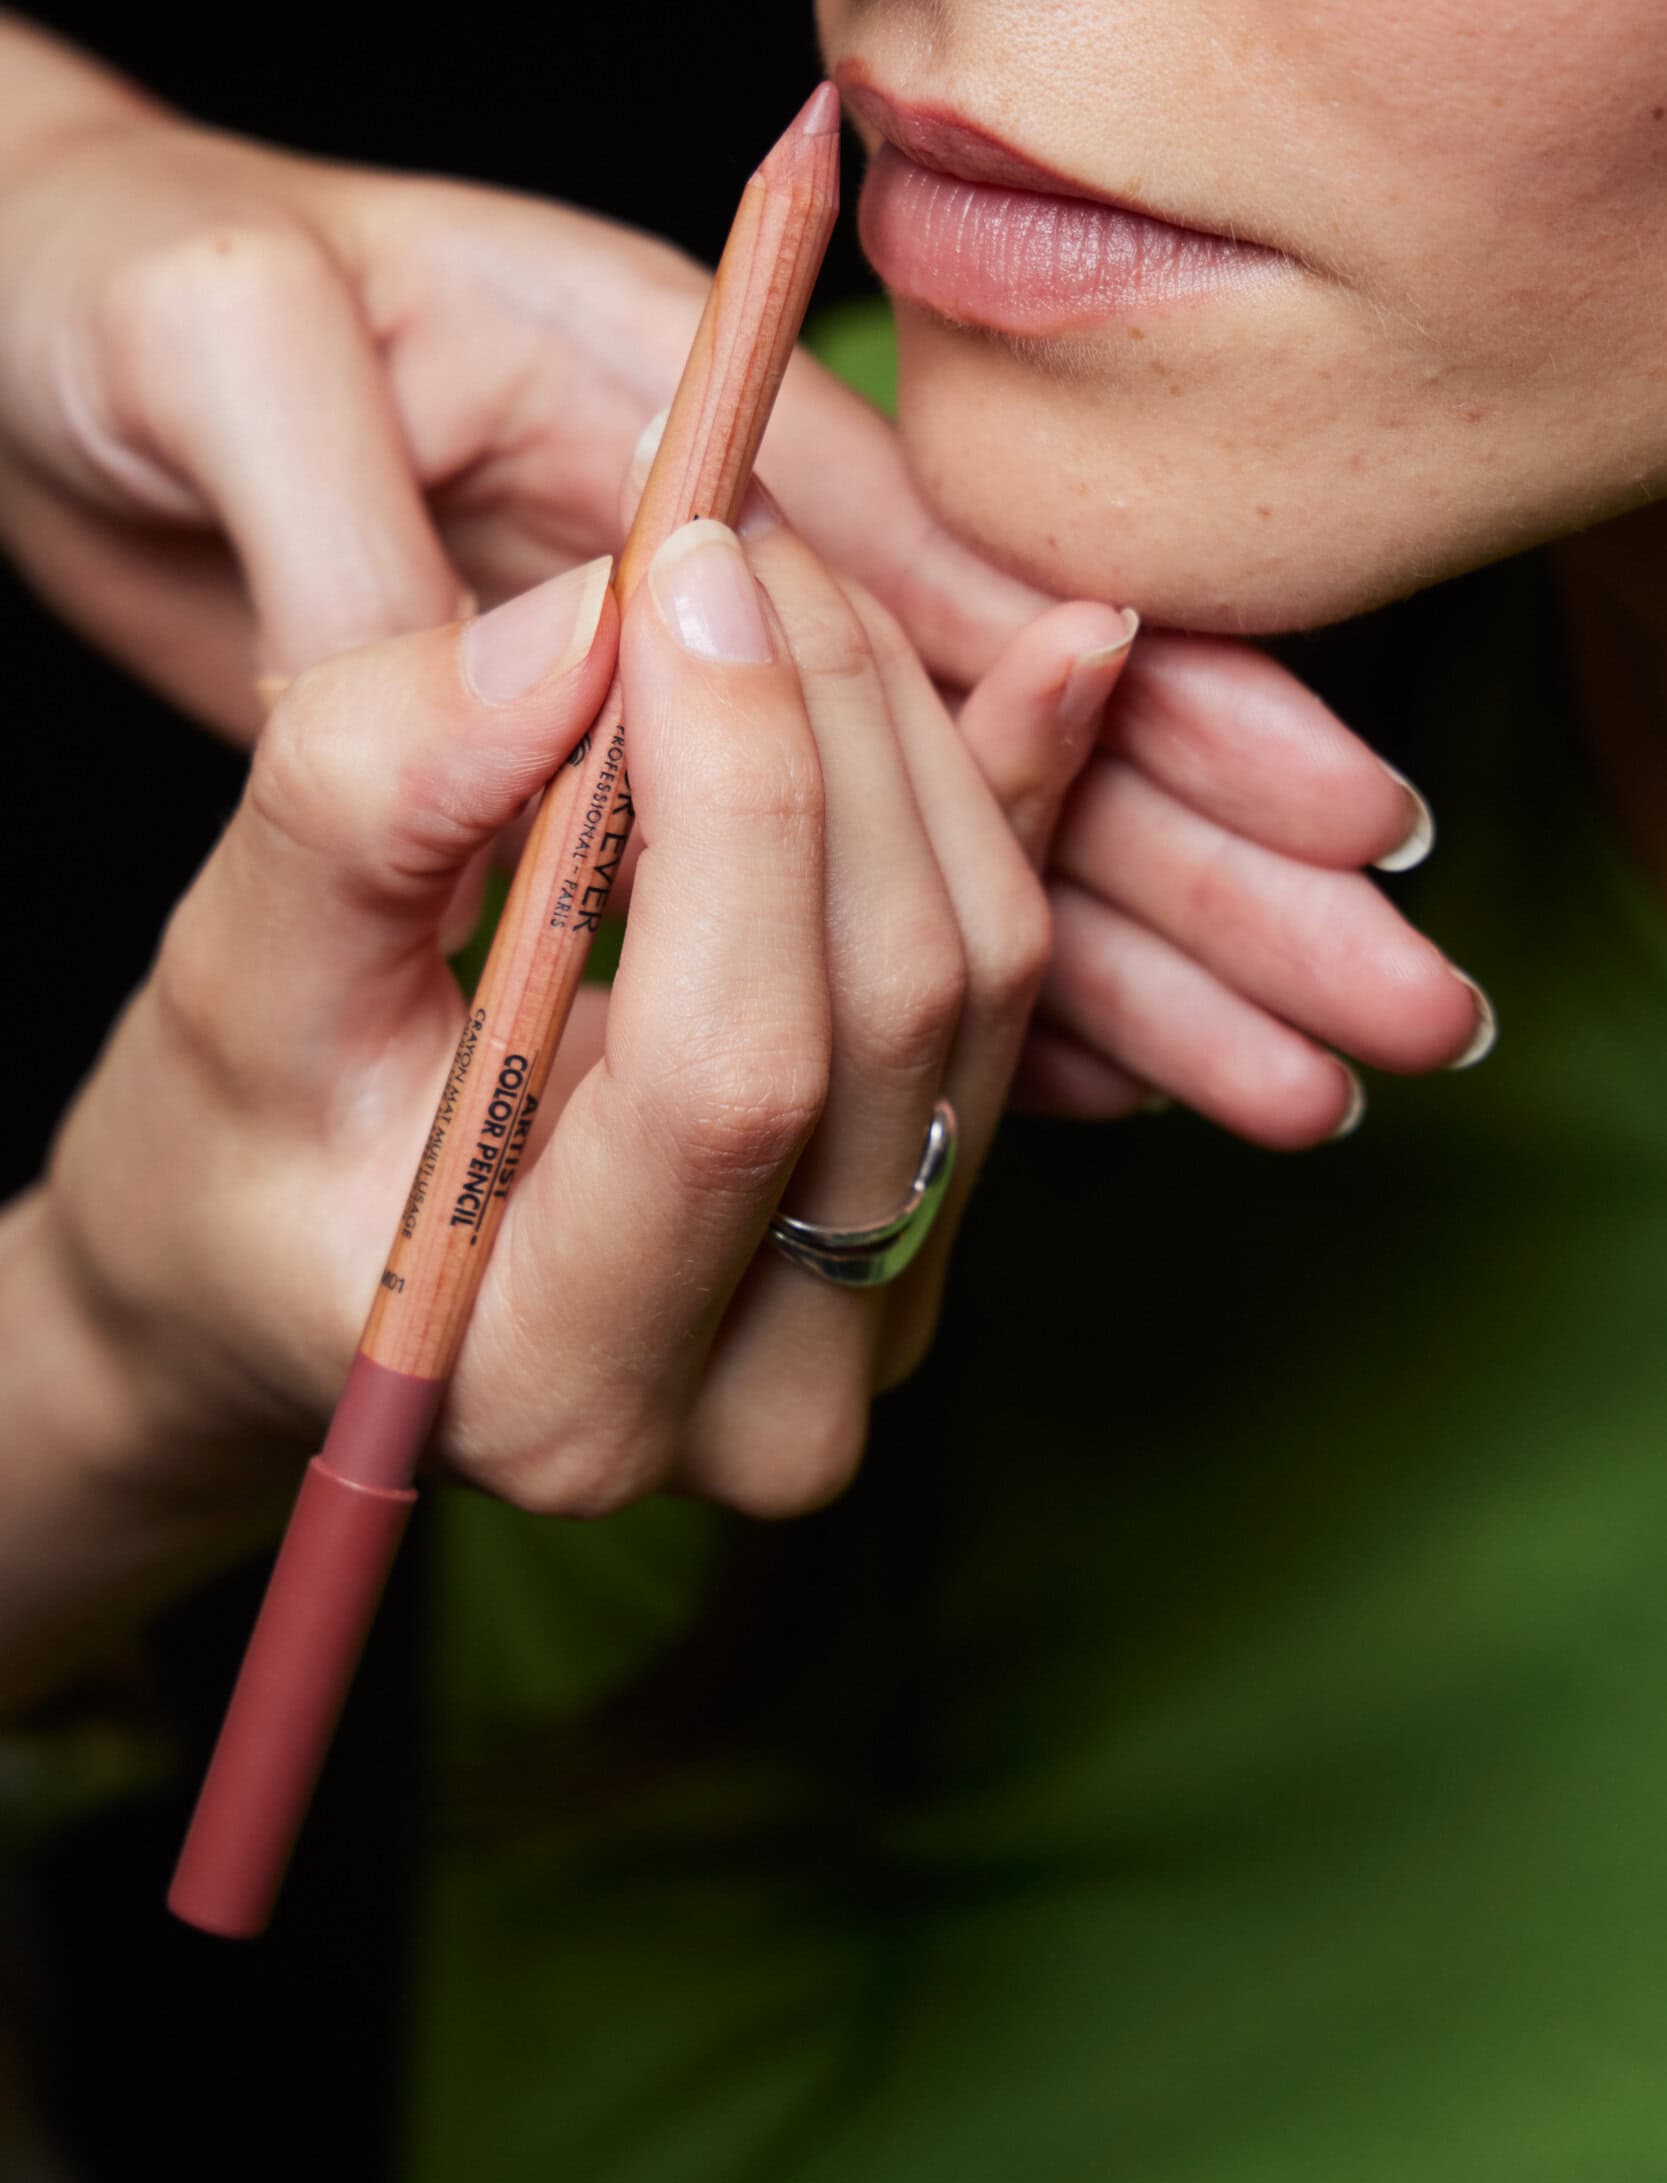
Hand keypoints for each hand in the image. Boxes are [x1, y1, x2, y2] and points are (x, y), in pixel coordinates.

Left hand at [0, 59, 1488, 1159]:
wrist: (45, 347)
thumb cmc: (116, 307)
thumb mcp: (228, 354)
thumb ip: (384, 532)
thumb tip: (603, 670)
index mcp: (661, 386)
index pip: (938, 566)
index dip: (1121, 709)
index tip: (1311, 826)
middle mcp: (718, 539)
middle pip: (1002, 718)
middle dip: (1195, 872)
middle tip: (1386, 1008)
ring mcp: (702, 664)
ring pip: (952, 828)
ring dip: (1130, 952)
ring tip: (1302, 1077)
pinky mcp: (655, 766)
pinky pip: (843, 890)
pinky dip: (965, 977)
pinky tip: (1096, 1070)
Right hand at [39, 518, 1115, 1579]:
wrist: (299, 1273)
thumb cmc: (239, 1156)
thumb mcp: (236, 984)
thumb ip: (370, 809)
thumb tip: (581, 627)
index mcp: (564, 1386)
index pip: (732, 1074)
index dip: (737, 795)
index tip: (680, 569)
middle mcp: (764, 1409)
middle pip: (890, 1009)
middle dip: (826, 724)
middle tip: (726, 532)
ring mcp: (875, 1330)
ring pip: (985, 986)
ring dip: (911, 741)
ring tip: (783, 580)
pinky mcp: (927, 1235)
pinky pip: (1018, 999)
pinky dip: (1014, 811)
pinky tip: (1059, 655)